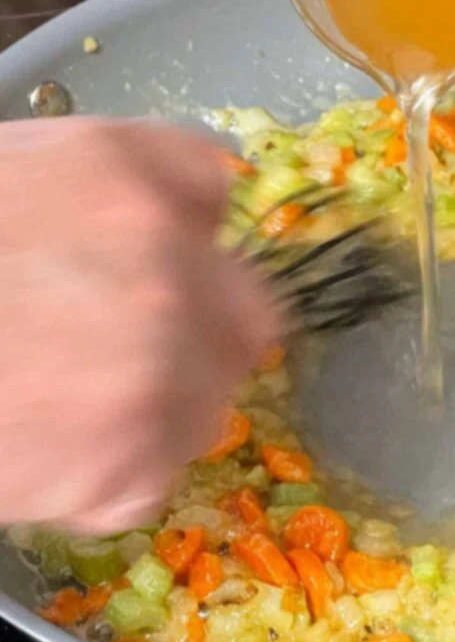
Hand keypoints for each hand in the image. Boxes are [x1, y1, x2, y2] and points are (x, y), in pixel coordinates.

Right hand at [0, 118, 279, 534]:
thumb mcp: (22, 166)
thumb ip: (123, 168)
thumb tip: (210, 195)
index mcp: (125, 183)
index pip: (220, 200)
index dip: (195, 236)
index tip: (179, 259)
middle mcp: (163, 277)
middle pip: (247, 317)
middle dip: (200, 329)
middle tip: (124, 344)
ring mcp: (152, 380)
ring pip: (206, 403)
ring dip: (157, 404)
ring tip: (64, 398)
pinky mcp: (121, 472)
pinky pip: (150, 475)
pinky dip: (110, 472)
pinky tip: (45, 445)